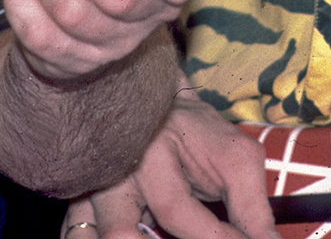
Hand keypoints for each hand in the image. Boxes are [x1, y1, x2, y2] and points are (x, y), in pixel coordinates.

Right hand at [61, 95, 278, 238]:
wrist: (156, 106)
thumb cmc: (197, 132)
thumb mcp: (235, 159)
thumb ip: (251, 208)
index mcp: (150, 152)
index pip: (175, 209)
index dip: (214, 237)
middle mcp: (111, 173)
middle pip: (117, 232)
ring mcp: (90, 192)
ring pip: (85, 236)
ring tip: (159, 237)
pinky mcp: (80, 206)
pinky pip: (79, 235)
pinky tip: (141, 235)